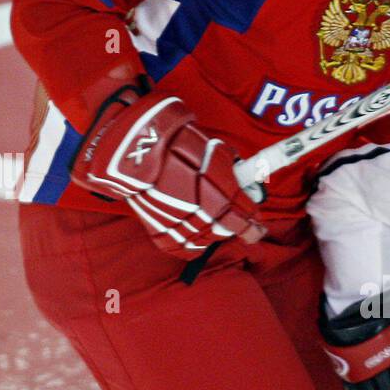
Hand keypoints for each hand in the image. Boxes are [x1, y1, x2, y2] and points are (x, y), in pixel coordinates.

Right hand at [70, 86, 264, 257]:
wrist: (132, 150)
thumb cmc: (173, 141)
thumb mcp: (211, 148)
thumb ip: (227, 167)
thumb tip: (241, 176)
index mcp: (220, 192)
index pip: (245, 218)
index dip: (253, 223)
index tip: (256, 225)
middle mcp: (203, 213)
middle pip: (228, 230)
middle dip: (234, 225)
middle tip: (234, 219)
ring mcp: (181, 224)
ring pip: (207, 239)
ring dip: (213, 232)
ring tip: (210, 221)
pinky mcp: (161, 231)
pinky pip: (181, 247)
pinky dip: (189, 244)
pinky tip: (193, 238)